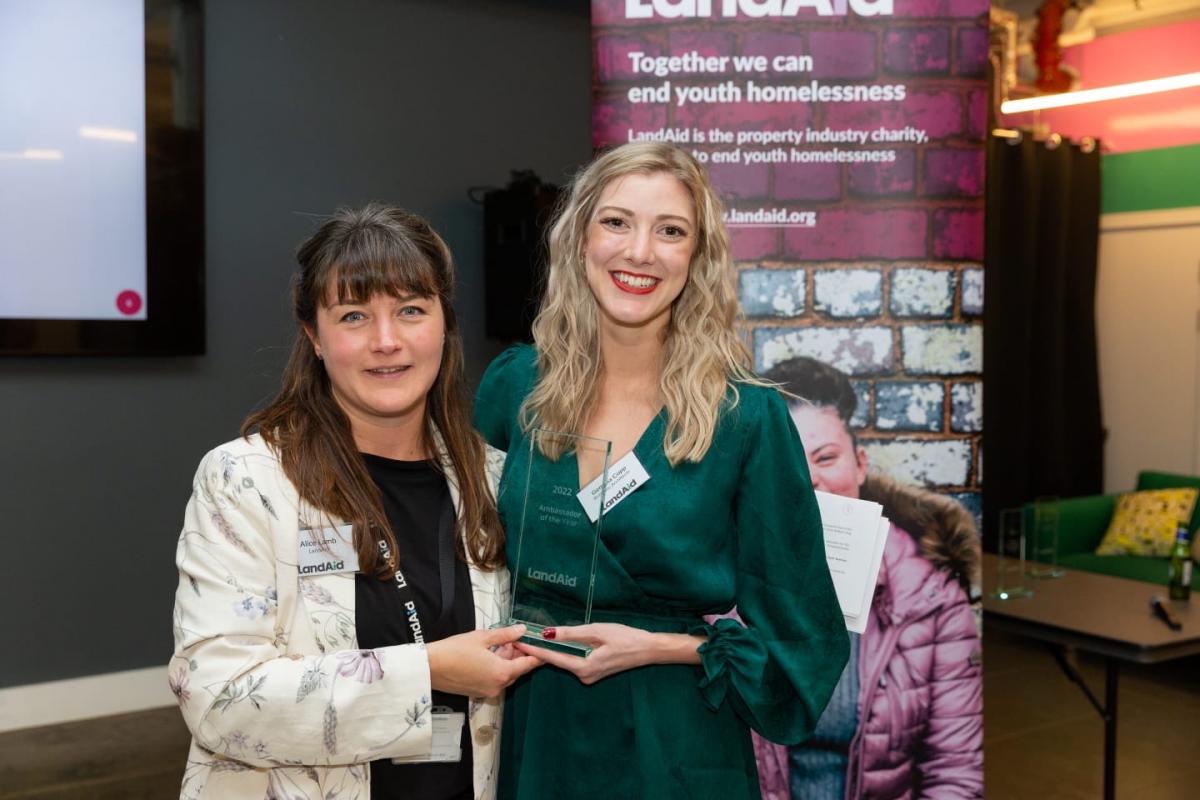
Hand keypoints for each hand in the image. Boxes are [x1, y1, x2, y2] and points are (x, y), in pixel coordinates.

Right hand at [426, 625, 541, 697]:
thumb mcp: (481, 638)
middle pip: (518, 671)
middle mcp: (498, 685)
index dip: (537, 653)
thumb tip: (522, 629)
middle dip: (520, 655)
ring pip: (506, 675)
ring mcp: (487, 691)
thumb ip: (505, 635)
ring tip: (503, 644)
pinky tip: (491, 655)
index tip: (542, 644)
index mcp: (502, 672)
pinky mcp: (477, 692)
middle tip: (519, 639)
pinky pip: (495, 680)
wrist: (429, 668)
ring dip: (508, 661)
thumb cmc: (454, 650)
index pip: (528, 664)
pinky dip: (497, 668)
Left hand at [514, 623, 702, 684]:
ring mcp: (589, 676)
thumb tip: (548, 633)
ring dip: (552, 650)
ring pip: (565, 660)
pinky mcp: (594, 672)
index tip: (517, 642)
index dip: (533, 649)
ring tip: (534, 638)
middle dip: (539, 650)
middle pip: (556, 661)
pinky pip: (574, 660)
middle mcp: (583, 675)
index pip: (551, 658)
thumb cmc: (625, 638)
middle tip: (521, 638)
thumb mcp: (597, 631)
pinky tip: (558, 642)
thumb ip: (571, 633)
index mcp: (583, 667)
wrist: (648, 649)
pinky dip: (565, 652)